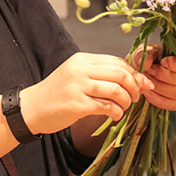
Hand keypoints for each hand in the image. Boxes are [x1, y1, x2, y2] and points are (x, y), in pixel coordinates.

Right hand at [20, 53, 153, 134]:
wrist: (31, 108)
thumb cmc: (56, 94)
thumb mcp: (76, 76)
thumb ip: (99, 75)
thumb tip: (132, 79)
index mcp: (82, 60)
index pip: (117, 61)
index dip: (134, 73)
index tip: (144, 84)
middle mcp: (80, 69)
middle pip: (119, 73)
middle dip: (134, 86)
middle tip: (136, 97)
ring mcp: (77, 86)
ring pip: (115, 89)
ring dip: (126, 101)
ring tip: (124, 107)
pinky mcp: (76, 104)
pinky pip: (105, 106)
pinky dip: (116, 111)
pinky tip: (115, 115)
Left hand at [129, 44, 175, 110]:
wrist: (146, 70)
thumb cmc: (150, 56)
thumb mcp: (147, 51)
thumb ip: (147, 55)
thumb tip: (148, 62)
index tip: (163, 62)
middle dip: (166, 76)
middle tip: (150, 71)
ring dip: (161, 88)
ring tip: (148, 81)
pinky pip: (175, 104)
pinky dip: (160, 100)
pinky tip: (148, 93)